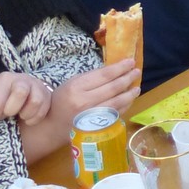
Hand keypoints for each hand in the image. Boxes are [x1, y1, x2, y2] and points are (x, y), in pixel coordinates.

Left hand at [0, 72, 51, 123]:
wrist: (18, 92)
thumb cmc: (2, 98)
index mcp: (5, 79)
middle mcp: (22, 79)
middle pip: (20, 92)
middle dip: (12, 109)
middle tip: (9, 114)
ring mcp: (37, 86)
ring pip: (35, 102)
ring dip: (26, 114)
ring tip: (20, 116)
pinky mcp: (47, 95)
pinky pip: (43, 110)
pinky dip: (34, 119)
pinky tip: (28, 119)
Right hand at [21, 59, 139, 161]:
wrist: (52, 126)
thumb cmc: (61, 101)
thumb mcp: (71, 84)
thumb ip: (91, 78)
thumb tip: (113, 71)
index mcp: (77, 88)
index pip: (104, 75)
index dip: (120, 68)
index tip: (130, 62)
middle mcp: (85, 102)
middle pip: (113, 88)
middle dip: (127, 78)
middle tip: (136, 71)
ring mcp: (92, 116)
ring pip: (117, 102)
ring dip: (130, 93)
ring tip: (137, 86)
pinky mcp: (96, 127)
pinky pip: (115, 114)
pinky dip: (125, 106)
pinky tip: (129, 100)